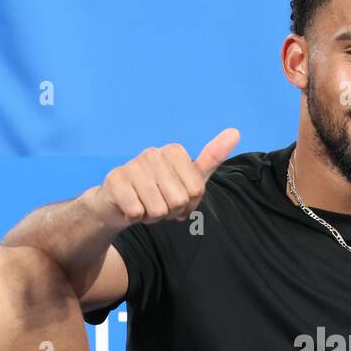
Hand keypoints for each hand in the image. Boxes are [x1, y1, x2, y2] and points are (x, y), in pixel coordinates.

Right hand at [93, 127, 239, 226]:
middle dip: (170, 211)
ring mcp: (132, 165)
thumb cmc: (158, 191)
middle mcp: (153, 153)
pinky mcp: (115, 180)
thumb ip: (212, 158)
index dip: (188, 205)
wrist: (118, 202)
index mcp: (174, 151)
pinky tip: (131, 207)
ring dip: (152, 216)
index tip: (176, 198)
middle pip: (179, 200)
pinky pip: (137, 213)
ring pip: (158, 209)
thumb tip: (235, 132)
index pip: (196, 191)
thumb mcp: (189, 178)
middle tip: (158, 203)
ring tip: (144, 204)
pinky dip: (135, 218)